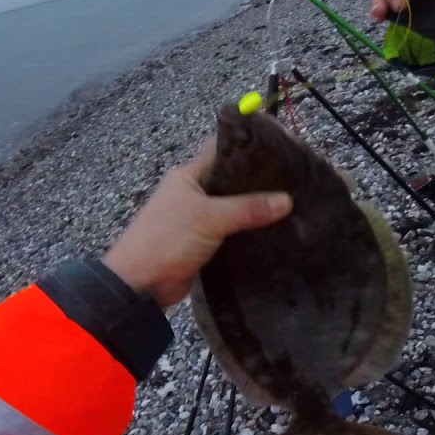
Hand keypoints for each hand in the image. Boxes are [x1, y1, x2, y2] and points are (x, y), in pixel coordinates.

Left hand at [102, 139, 292, 307]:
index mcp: (187, 175)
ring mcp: (197, 218)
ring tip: (291, 207)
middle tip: (294, 184)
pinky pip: (230, 231)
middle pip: (230, 182)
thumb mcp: (210, 218)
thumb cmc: (168, 239)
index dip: (249, 150)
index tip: (282, 153)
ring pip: (232, 208)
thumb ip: (248, 208)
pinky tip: (273, 231)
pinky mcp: (203, 242)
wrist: (140, 284)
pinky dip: (247, 231)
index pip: (221, 152)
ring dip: (254, 210)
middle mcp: (192, 193)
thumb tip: (288, 200)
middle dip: (258, 184)